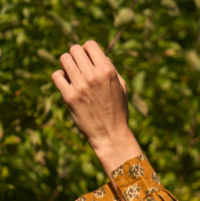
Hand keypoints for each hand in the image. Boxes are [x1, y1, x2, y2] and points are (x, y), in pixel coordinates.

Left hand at [51, 40, 141, 176]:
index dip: (88, 50)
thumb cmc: (117, 110)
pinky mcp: (69, 96)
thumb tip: (95, 54)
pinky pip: (57, 75)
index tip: (89, 60)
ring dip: (67, 65)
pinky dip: (60, 78)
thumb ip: (109, 68)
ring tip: (73, 76)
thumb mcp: (121, 87)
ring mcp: (80, 86)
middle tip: (80, 68)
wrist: (111, 135)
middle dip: (76, 56)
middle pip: (74, 49)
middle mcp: (93, 76)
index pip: (90, 44)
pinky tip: (67, 85)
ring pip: (64, 59)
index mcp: (108, 71)